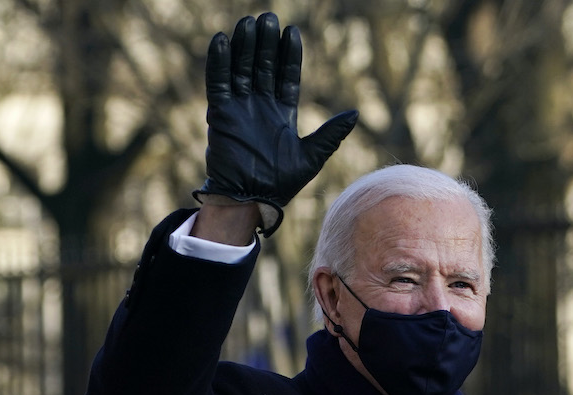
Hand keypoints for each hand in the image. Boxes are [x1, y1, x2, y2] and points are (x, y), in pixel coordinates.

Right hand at [195, 12, 357, 235]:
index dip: (288, 54)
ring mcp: (239, 108)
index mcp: (282, 113)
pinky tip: (222, 40)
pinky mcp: (220, 115)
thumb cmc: (281, 183)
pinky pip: (218, 83)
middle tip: (268, 18)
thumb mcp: (312, 156)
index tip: (291, 32)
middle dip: (265, 43)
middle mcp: (260, 106)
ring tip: (248, 22)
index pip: (286, 75)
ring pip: (241, 69)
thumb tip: (355, 114)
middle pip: (262, 66)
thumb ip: (330, 134)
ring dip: (244, 46)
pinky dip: (219, 62)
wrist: (251, 199)